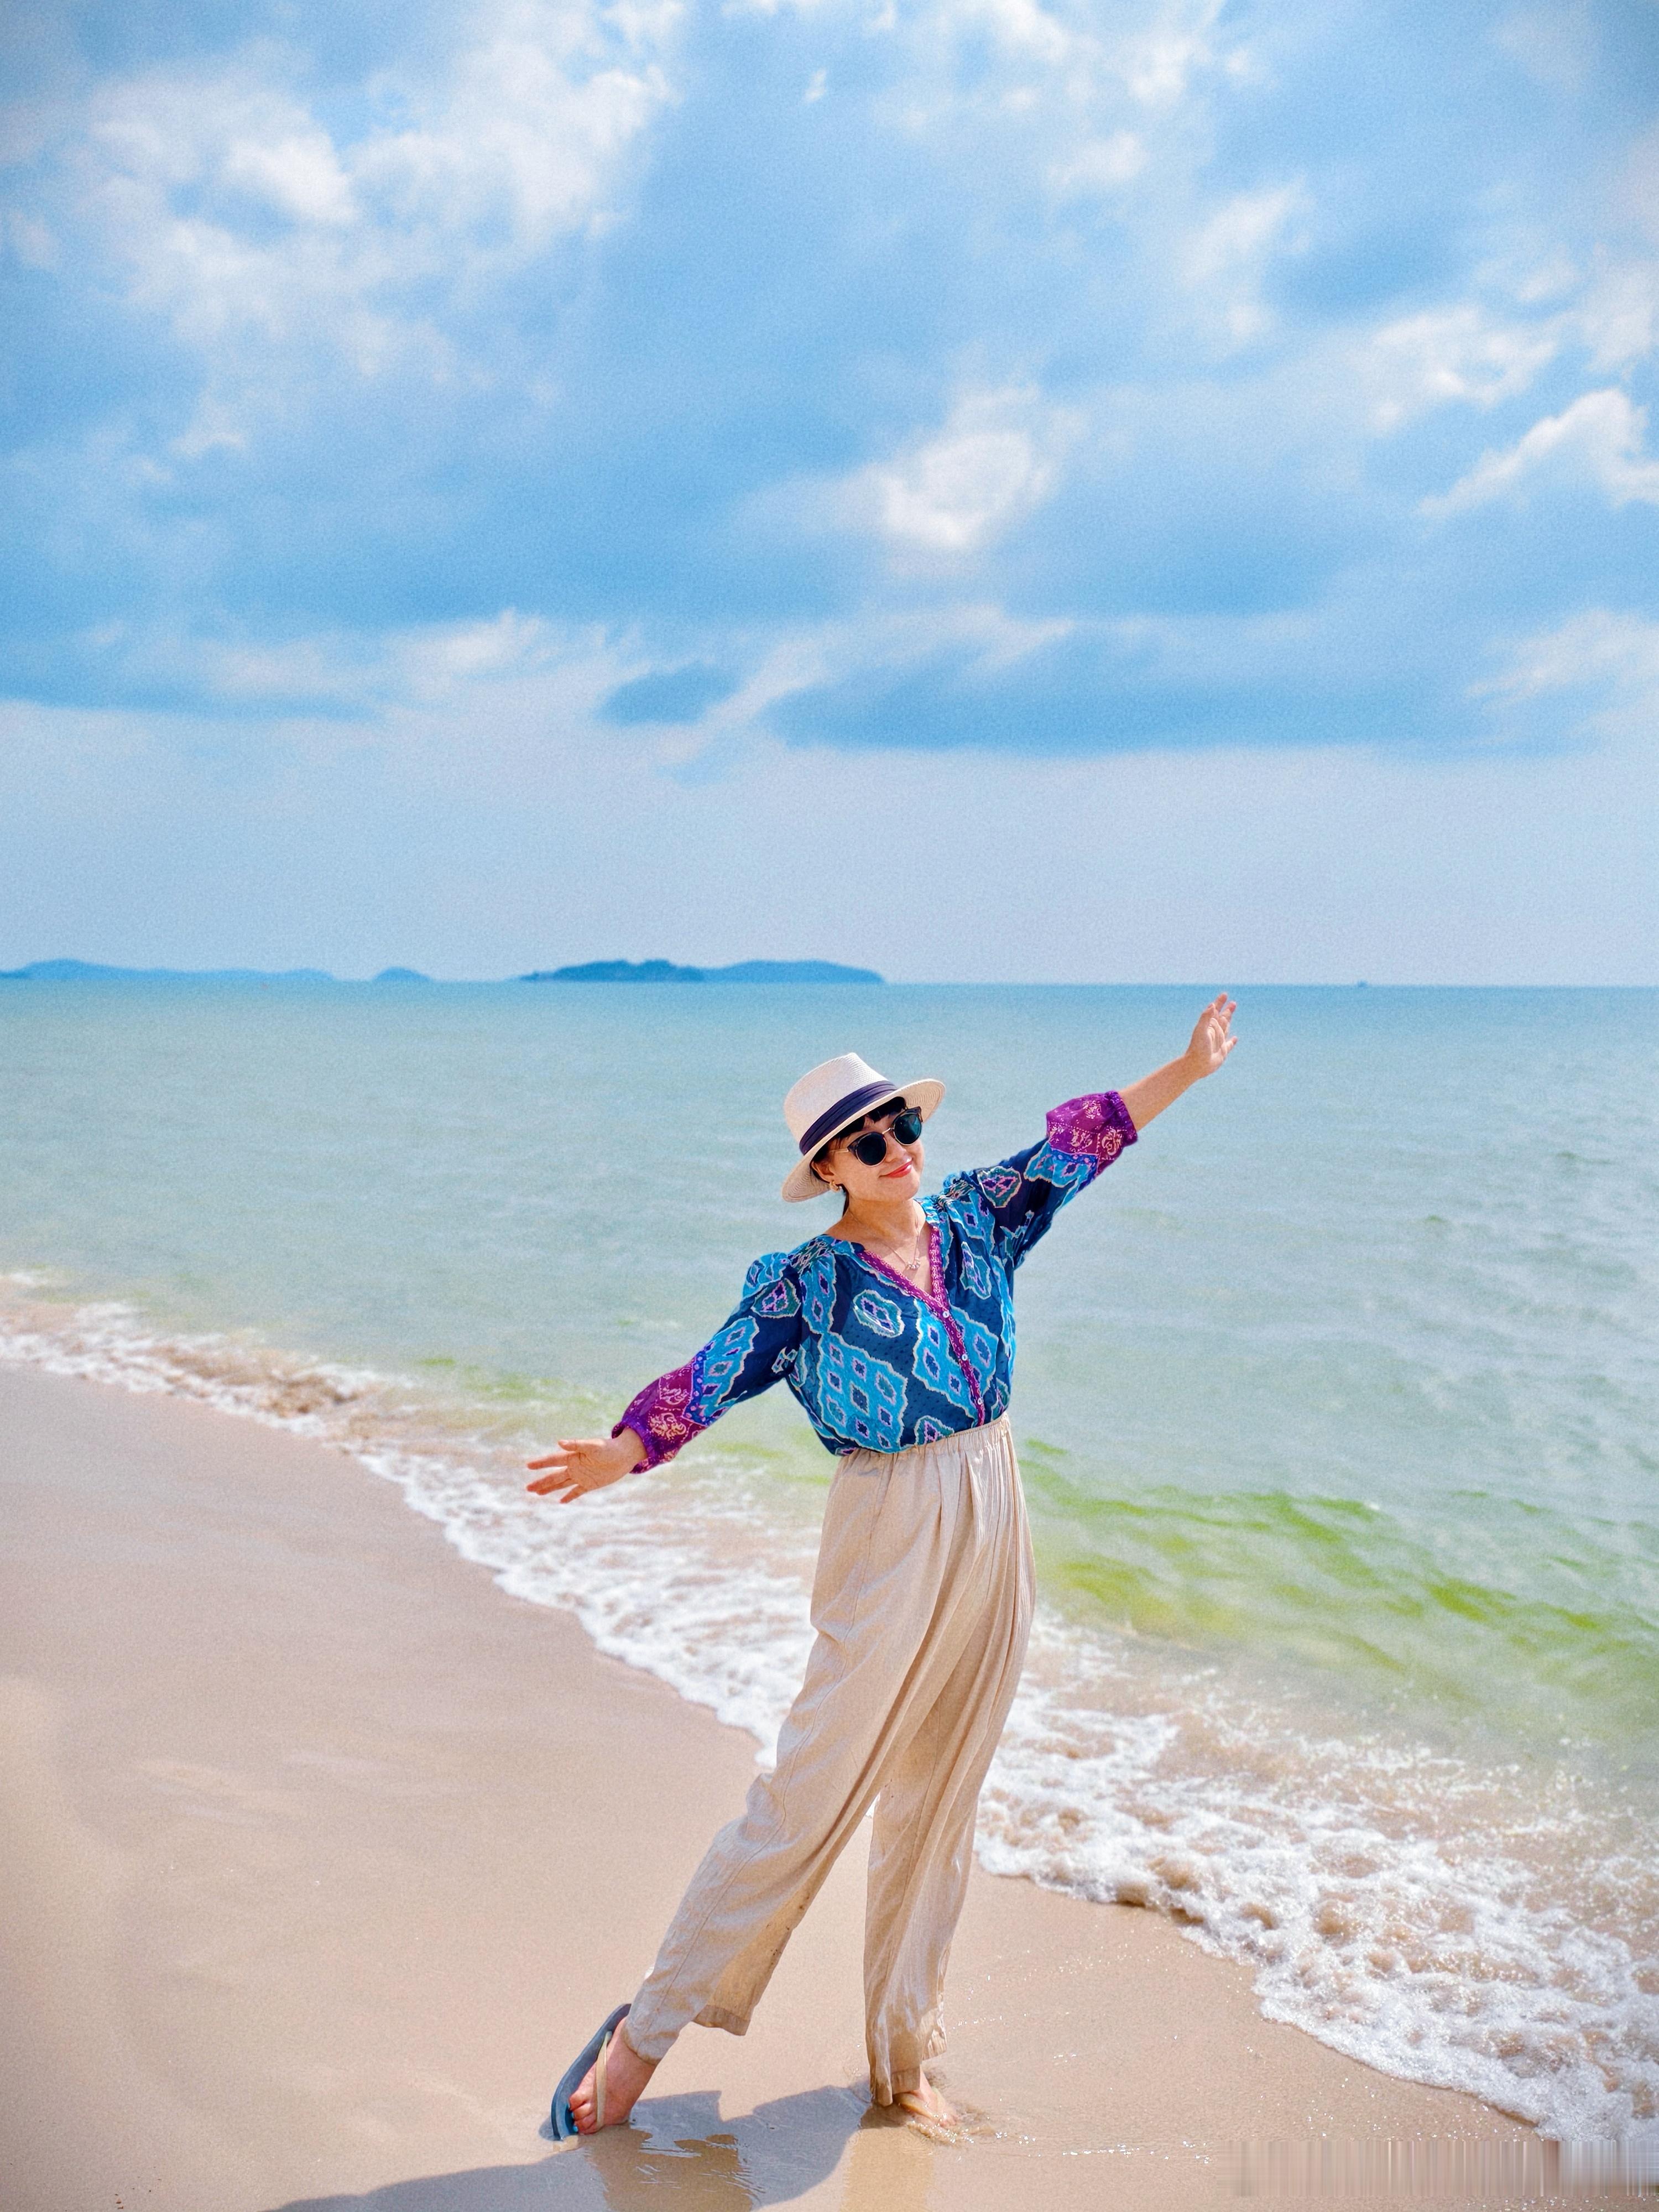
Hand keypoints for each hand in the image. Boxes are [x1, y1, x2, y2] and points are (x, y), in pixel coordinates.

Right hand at [525, 1430, 642, 1502]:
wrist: (624, 1455)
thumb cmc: (609, 1447)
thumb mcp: (592, 1446)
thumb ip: (576, 1445)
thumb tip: (559, 1442)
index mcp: (573, 1457)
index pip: (553, 1461)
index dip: (541, 1463)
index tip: (528, 1466)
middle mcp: (574, 1467)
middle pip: (554, 1476)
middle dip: (541, 1482)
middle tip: (527, 1488)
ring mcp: (581, 1476)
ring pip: (561, 1484)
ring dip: (550, 1488)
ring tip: (537, 1493)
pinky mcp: (590, 1484)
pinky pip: (576, 1492)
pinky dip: (569, 1497)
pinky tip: (560, 1501)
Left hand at [1183, 994, 1236, 1079]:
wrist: (1196, 1065)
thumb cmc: (1197, 1048)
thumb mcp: (1201, 1031)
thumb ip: (1205, 1017)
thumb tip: (1212, 1005)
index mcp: (1209, 1026)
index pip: (1215, 1011)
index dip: (1220, 1003)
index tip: (1224, 994)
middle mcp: (1214, 1032)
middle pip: (1223, 1018)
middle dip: (1227, 1010)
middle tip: (1233, 1003)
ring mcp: (1219, 1042)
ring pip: (1226, 1028)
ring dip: (1229, 1020)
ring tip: (1231, 1014)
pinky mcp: (1222, 1051)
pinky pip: (1229, 1045)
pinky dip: (1232, 1041)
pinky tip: (1235, 1039)